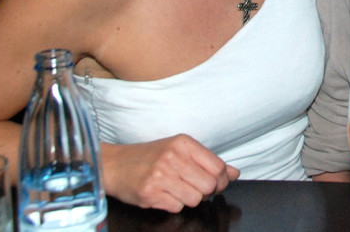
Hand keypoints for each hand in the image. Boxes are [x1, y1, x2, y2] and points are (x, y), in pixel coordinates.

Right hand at [102, 135, 239, 211]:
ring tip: (177, 189)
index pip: (218, 167)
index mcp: (183, 143)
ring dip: (189, 198)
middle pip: (209, 186)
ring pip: (195, 199)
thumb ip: (208, 161)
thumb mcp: (180, 150)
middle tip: (195, 187)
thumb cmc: (150, 157)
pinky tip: (164, 194)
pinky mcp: (149, 193)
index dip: (222, 180)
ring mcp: (159, 176)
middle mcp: (172, 157)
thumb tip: (234, 173)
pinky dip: (174, 204)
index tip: (216, 183)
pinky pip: (177, 207)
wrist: (114, 165)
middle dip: (206, 192)